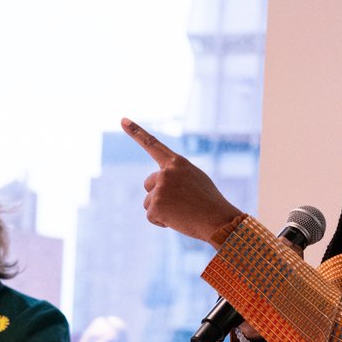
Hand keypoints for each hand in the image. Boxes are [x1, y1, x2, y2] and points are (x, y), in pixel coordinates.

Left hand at [121, 118, 242, 241]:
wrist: (218, 220)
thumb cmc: (210, 202)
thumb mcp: (195, 179)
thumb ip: (176, 175)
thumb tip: (160, 182)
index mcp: (177, 162)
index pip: (153, 144)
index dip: (136, 132)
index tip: (123, 120)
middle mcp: (166, 172)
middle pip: (149, 183)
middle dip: (159, 195)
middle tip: (181, 203)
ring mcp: (159, 188)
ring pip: (149, 201)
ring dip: (161, 209)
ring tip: (182, 212)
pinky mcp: (155, 206)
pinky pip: (151, 216)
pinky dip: (162, 221)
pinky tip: (178, 220)